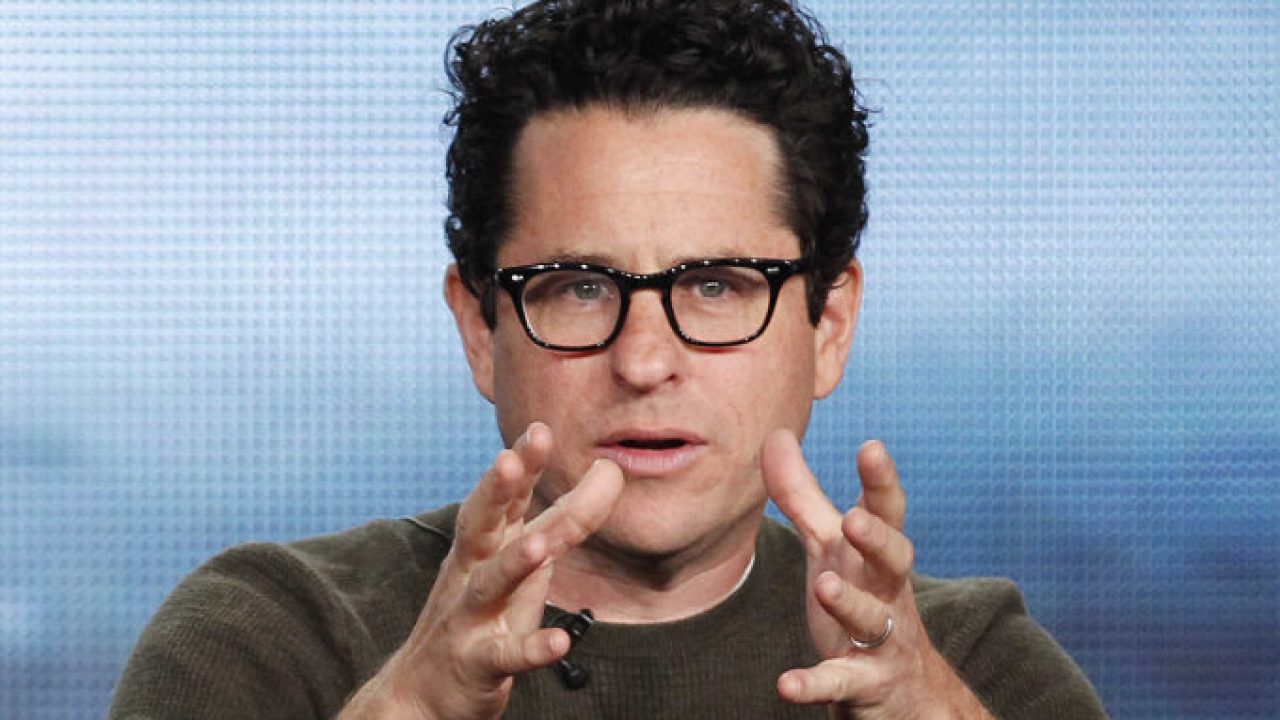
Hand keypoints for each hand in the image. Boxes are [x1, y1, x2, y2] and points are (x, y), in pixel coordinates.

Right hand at [339, 422, 623, 719]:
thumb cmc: (481, 615)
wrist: (423, 693)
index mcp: (483, 544)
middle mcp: (470, 572)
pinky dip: (532, 648)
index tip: (539, 429)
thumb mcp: (521, 562)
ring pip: (489, 585)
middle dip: (497, 491)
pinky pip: (505, 655)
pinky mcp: (476, 663)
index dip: (520, 466)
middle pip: (481, 524)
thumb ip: (563, 519)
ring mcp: (468, 617)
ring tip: (538, 546)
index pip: (504, 498)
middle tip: (512, 458)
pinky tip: (559, 642)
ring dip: (512, 564)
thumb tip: (609, 472)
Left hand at [762, 429, 991, 718]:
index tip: (872, 447)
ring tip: (825, 586)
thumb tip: (776, 434)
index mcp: (876, 555)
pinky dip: (814, 683)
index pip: (886, 513)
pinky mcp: (863, 684)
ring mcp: (880, 640)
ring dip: (850, 603)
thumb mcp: (831, 548)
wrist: (904, 691)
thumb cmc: (864, 600)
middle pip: (893, 561)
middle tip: (856, 519)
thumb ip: (803, 496)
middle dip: (878, 539)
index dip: (881, 482)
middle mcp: (887, 592)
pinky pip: (840, 682)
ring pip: (871, 619)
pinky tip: (787, 684)